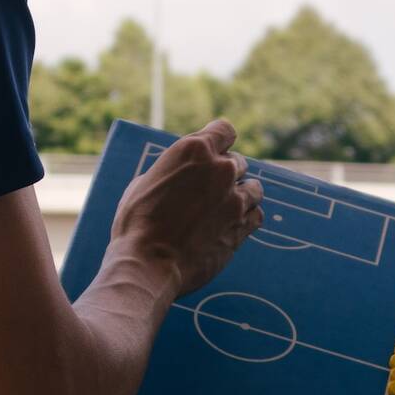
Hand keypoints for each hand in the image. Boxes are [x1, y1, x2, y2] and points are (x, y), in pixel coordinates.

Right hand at [110, 119, 263, 295]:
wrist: (148, 264)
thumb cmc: (137, 224)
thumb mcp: (146, 182)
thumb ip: (174, 171)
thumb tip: (182, 173)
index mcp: (194, 150)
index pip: (225, 130)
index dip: (220, 141)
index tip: (216, 152)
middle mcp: (221, 169)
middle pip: (237, 161)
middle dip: (225, 174)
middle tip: (209, 192)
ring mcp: (236, 198)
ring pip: (254, 187)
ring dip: (242, 195)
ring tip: (224, 209)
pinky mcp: (243, 225)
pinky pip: (257, 215)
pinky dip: (247, 219)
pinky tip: (230, 225)